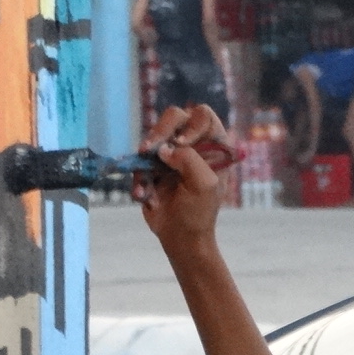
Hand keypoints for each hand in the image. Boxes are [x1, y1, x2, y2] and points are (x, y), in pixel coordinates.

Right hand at [138, 104, 227, 252]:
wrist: (180, 238)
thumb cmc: (199, 212)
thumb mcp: (204, 185)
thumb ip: (189, 159)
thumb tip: (165, 149)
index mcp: (214, 145)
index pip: (202, 116)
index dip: (190, 125)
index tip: (182, 143)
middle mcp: (192, 144)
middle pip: (174, 117)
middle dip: (160, 132)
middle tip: (149, 149)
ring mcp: (171, 154)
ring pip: (152, 139)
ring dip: (145, 163)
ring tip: (146, 188)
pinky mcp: (152, 167)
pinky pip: (139, 162)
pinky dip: (139, 180)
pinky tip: (144, 197)